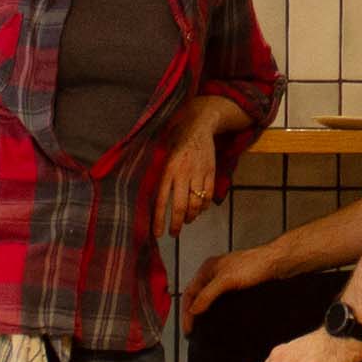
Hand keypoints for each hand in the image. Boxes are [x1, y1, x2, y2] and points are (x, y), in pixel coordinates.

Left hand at [156, 118, 218, 236]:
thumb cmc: (176, 144)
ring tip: (187, 220)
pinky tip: (199, 210)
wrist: (198, 128)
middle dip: (176, 224)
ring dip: (191, 217)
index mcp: (167, 171)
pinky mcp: (210, 172)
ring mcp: (198, 174)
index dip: (159, 220)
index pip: (161, 200)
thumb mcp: (163, 158)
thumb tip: (152, 201)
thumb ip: (160, 178)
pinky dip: (204, 207)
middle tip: (173, 233)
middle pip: (180, 206)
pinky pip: (208, 196)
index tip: (157, 234)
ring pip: (196, 204)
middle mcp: (182, 174)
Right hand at [181, 243, 281, 331]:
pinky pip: (221, 301)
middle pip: (197, 296)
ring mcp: (226, 279)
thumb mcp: (226, 281)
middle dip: (192, 313)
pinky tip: (219, 320)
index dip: (186, 312)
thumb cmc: (253, 266)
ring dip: (204, 313)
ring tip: (203, 329)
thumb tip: (193, 311)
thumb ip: (208, 295)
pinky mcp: (238, 286)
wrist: (277, 262)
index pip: (190, 293)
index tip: (188, 330)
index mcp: (208, 269)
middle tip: (192, 332)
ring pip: (209, 299)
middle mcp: (214, 273)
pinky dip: (216, 311)